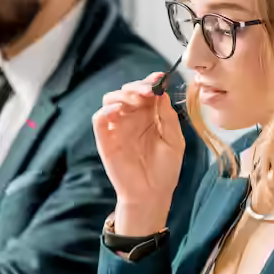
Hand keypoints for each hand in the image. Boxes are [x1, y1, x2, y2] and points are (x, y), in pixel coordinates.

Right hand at [92, 73, 185, 234]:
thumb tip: (161, 91)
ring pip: (111, 99)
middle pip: (128, 91)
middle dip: (138, 86)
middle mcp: (132, 118)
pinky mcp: (105, 139)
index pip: (147, 91)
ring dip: (123, 95)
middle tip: (149, 90)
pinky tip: (118, 111)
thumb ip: (167, 116)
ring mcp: (117, 127)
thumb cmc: (165, 170)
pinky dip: (106, 111)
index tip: (159, 78)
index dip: (151, 81)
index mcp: (150, 116)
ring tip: (136, 101)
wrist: (152, 195)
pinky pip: (99, 118)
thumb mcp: (174, 140)